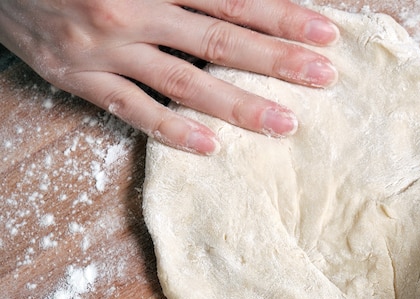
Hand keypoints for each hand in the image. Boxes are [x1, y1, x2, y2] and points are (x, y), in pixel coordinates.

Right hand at [0, 0, 338, 153]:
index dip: (283, 17)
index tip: (325, 35)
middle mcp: (134, 11)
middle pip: (221, 40)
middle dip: (278, 60)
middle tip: (324, 77)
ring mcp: (107, 50)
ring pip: (185, 82)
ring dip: (240, 104)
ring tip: (284, 124)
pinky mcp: (79, 79)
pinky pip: (131, 111)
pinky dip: (171, 131)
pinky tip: (210, 148)